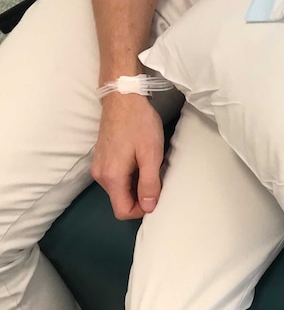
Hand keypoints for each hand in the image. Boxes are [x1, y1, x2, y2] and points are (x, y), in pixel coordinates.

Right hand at [92, 93, 163, 219]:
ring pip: (119, 188)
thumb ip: (149, 183)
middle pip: (120, 200)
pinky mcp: (102, 157)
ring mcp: (99, 165)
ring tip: (150, 166)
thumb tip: (149, 208)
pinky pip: (117, 176)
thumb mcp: (151, 155)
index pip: (122, 211)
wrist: (122, 98)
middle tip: (158, 179)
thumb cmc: (139, 124)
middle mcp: (101, 175)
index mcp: (111, 178)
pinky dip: (131, 175)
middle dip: (140, 197)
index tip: (157, 196)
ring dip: (136, 184)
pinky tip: (141, 160)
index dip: (141, 210)